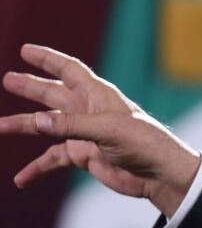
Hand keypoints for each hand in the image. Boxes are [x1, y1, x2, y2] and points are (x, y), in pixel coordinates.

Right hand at [0, 44, 200, 216]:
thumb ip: (72, 124)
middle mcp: (89, 111)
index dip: (48, 59)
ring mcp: (85, 133)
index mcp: (98, 95)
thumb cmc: (143, 143)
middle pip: (53, 94)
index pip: (70, 70)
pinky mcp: (84, 155)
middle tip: (8, 80)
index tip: (26, 49)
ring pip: (47, 126)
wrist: (159, 174)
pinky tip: (21, 178)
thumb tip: (36, 121)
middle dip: (31, 87)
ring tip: (0, 126)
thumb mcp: (108, 130)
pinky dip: (37, 167)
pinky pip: (53, 159)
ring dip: (24, 126)